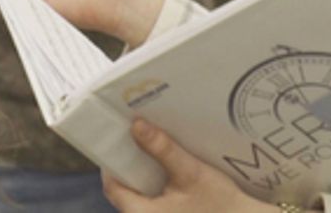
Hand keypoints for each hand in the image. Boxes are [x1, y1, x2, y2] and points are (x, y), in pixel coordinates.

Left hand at [102, 120, 275, 212]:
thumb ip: (162, 150)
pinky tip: (167, 169)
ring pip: (141, 196)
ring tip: (152, 150)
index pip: (112, 188)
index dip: (112, 163)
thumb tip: (136, 126)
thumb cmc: (218, 204)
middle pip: (126, 191)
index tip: (117, 141)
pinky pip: (155, 201)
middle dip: (131, 165)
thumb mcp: (190, 172)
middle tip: (136, 139)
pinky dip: (157, 184)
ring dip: (145, 174)